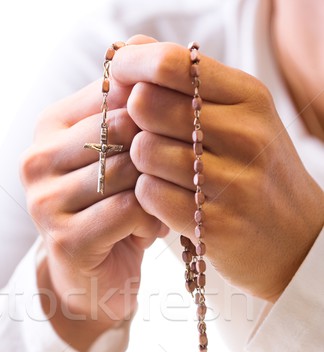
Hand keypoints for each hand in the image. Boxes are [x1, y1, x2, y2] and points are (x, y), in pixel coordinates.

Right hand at [20, 77, 166, 351]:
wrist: (95, 279)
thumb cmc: (114, 211)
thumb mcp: (121, 156)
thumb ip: (129, 108)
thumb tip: (145, 48)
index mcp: (49, 127)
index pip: (112, 93)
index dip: (154, 109)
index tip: (177, 133)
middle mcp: (37, 159)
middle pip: (119, 128)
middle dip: (157, 150)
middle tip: (174, 174)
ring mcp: (44, 202)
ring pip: (124, 169)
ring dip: (157, 187)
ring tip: (162, 203)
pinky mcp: (63, 239)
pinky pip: (127, 210)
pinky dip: (152, 218)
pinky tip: (153, 228)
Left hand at [112, 42, 323, 301]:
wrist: (295, 239)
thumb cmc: (254, 171)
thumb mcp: (238, 116)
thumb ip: (188, 83)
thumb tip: (130, 48)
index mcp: (248, 98)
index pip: (171, 64)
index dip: (132, 67)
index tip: (118, 77)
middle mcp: (244, 135)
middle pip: (148, 105)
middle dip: (132, 119)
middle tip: (141, 134)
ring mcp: (232, 183)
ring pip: (145, 152)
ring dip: (139, 163)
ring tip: (158, 171)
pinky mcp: (215, 225)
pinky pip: (150, 195)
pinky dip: (146, 195)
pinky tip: (163, 198)